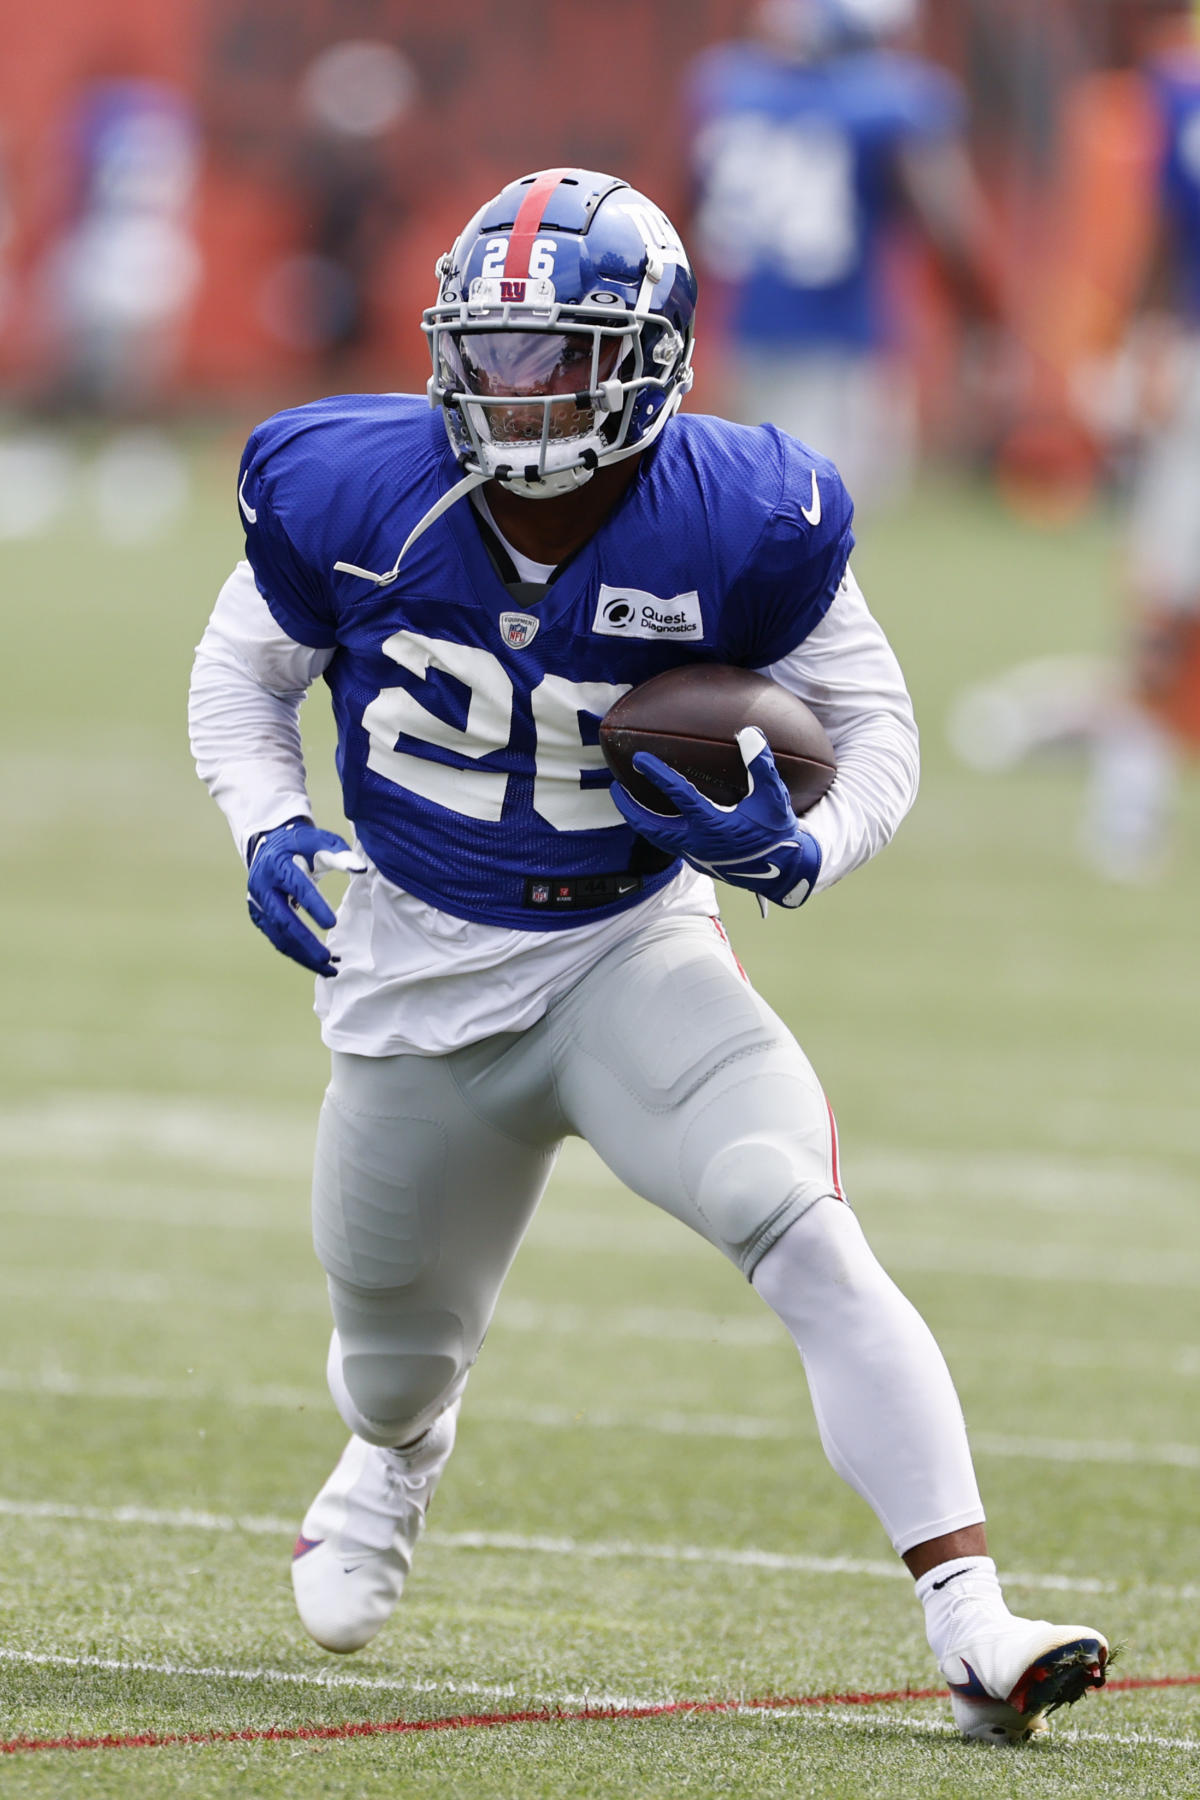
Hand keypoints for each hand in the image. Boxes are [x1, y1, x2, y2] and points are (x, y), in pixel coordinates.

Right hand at [246, 819, 365, 975]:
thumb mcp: (318, 841)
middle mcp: (262, 887)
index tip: (332, 924)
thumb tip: (360, 868)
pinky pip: (278, 939)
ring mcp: (257, 904)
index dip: (314, 906)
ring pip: (279, 936)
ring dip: (303, 955)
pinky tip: (318, 962)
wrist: (268, 845)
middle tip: (328, 958)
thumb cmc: (299, 844)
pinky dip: (297, 953)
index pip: (297, 888)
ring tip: (330, 969)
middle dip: (305, 942)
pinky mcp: (259, 917)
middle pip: (283, 920)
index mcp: (277, 865)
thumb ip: (339, 853)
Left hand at [610, 727, 820, 907]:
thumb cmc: (777, 832)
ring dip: (640, 820)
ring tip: (628, 803)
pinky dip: (658, 830)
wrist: (784, 872)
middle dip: (629, 808)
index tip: (638, 759)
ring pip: (657, 838)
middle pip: (650, 826)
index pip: (678, 795)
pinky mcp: (698, 863)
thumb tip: (749, 733)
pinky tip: (658, 818)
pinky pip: (670, 844)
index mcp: (712, 825)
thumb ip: (761, 766)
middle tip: (615, 788)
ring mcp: (695, 856)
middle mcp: (697, 843)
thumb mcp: (774, 799)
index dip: (657, 774)